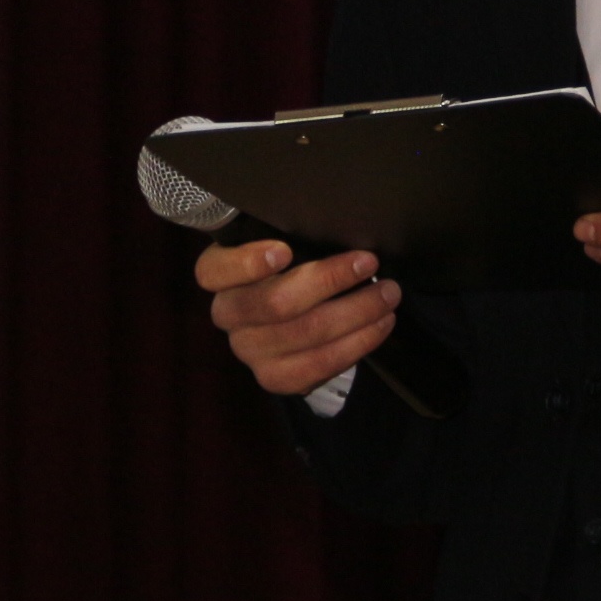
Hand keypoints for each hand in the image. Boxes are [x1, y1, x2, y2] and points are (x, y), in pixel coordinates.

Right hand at [198, 239, 400, 397]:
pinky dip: (356, 344)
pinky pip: (317, 366)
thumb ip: (292, 232)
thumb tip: (335, 222)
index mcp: (219, 276)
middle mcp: (227, 315)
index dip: (246, 264)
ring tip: (387, 295)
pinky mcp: (275, 378)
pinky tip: (379, 325)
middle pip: (274, 304)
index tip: (284, 251)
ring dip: (355, 313)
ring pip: (303, 335)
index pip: (213, 272)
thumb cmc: (292, 264)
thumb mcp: (285, 240)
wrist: (294, 314)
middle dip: (329, 282)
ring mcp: (248, 350)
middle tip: (369, 263)